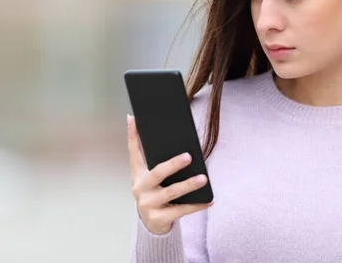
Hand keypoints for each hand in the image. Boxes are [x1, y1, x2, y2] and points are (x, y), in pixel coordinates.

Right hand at [127, 114, 213, 234]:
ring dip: (189, 185)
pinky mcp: (158, 219)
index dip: (132, 135)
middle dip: (173, 164)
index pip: (134, 152)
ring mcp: (148, 204)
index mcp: (138, 175)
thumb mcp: (152, 178)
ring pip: (171, 192)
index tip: (134, 118)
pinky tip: (209, 200)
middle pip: (157, 173)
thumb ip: (157, 160)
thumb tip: (170, 139)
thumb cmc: (157, 193)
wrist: (152, 224)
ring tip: (204, 178)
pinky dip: (196, 205)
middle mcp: (140, 188)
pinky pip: (181, 210)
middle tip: (189, 156)